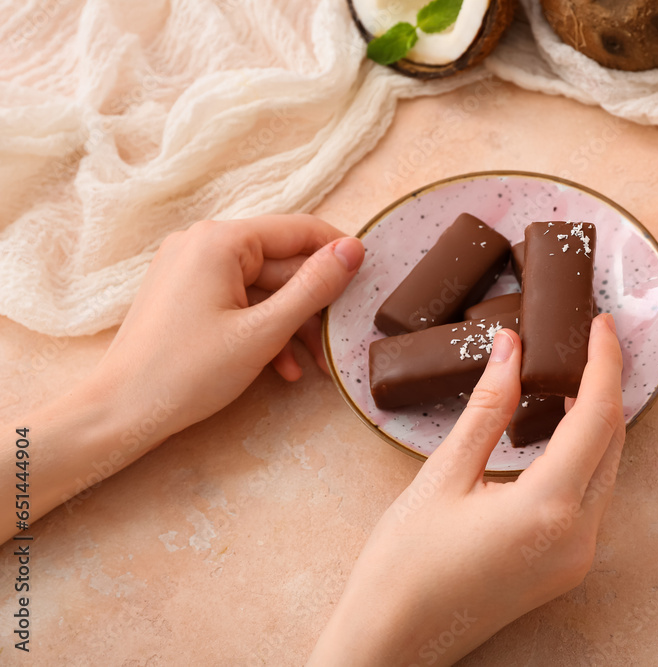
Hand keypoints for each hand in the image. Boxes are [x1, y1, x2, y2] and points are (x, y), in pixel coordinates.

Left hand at [91, 213, 364, 447]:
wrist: (122, 412)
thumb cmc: (188, 373)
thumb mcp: (264, 332)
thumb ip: (313, 288)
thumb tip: (353, 249)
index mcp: (221, 240)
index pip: (299, 230)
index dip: (339, 255)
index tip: (369, 283)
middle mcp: (204, 243)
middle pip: (282, 263)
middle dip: (314, 305)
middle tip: (340, 340)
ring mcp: (192, 268)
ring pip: (265, 288)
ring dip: (293, 324)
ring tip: (316, 364)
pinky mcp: (187, 294)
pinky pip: (241, 302)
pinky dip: (264, 329)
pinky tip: (283, 366)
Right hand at [309, 314, 624, 665]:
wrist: (392, 644)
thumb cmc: (403, 567)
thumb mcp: (442, 477)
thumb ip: (487, 409)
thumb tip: (511, 348)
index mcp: (549, 510)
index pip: (596, 417)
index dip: (604, 363)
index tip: (601, 323)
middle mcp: (578, 537)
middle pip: (612, 442)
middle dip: (605, 386)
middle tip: (587, 340)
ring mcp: (576, 558)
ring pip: (606, 469)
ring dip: (595, 420)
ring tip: (570, 374)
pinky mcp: (564, 567)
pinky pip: (591, 496)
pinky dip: (583, 454)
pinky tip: (558, 428)